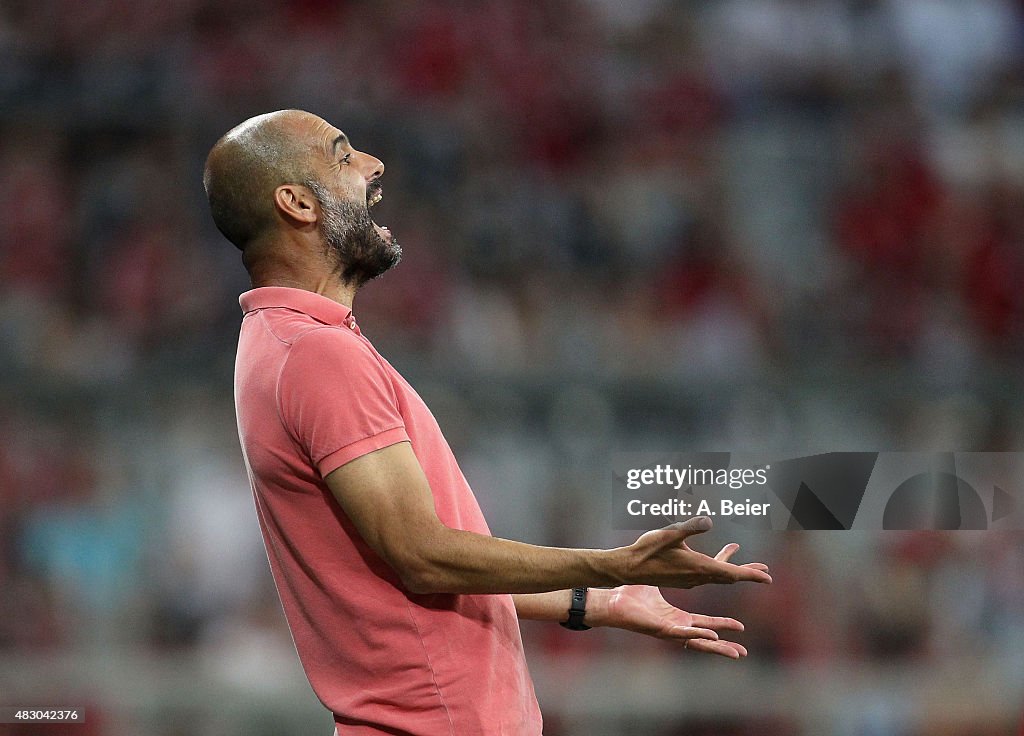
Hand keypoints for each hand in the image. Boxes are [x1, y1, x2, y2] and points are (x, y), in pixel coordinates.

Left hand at [589, 585, 749, 658]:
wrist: (613, 599)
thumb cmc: (633, 594)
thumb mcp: (661, 581)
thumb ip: (675, 573)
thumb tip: (685, 557)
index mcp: (678, 618)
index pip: (706, 622)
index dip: (724, 625)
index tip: (740, 628)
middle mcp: (676, 627)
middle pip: (706, 638)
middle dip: (725, 645)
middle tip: (743, 652)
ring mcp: (668, 629)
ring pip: (696, 641)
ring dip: (715, 646)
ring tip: (734, 651)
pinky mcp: (660, 628)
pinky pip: (681, 633)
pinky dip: (697, 635)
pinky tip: (712, 636)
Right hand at [624, 517, 771, 588]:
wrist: (629, 567)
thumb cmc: (648, 550)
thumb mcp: (670, 533)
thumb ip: (690, 526)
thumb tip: (710, 520)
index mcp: (699, 567)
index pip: (732, 573)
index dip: (751, 575)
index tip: (767, 578)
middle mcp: (698, 577)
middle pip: (729, 577)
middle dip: (747, 572)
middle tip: (764, 571)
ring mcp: (690, 579)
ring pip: (718, 575)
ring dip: (731, 567)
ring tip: (739, 552)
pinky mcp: (683, 578)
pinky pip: (707, 574)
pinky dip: (717, 566)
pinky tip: (713, 557)